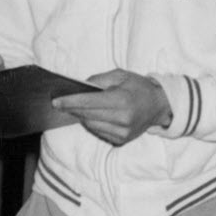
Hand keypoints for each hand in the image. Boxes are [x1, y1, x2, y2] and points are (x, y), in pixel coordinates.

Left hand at [54, 69, 171, 145]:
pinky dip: (92, 123)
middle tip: (59, 103)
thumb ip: (99, 79)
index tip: (56, 102)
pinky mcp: (121, 140)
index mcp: (122, 100)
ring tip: (75, 107)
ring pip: (91, 125)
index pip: (89, 103)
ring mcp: (122, 132)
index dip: (71, 102)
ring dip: (81, 117)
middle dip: (72, 109)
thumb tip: (80, 87)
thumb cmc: (139, 87)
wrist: (159, 106)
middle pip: (88, 115)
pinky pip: (99, 132)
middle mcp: (122, 119)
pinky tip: (90, 116)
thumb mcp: (120, 75)